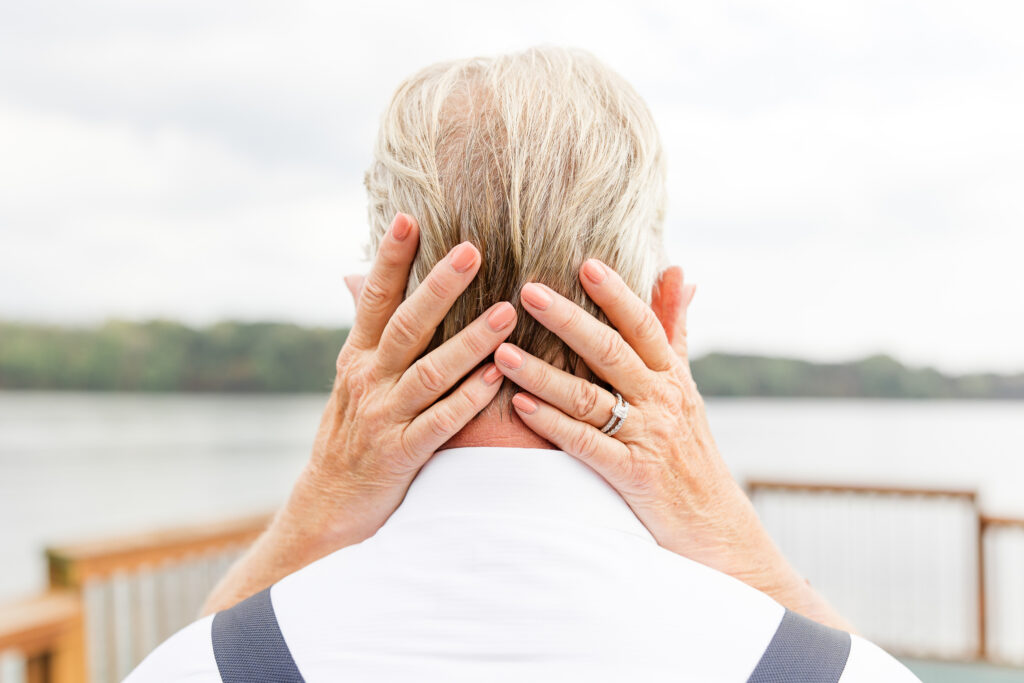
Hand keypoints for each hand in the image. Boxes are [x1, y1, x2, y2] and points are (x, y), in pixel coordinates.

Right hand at [203, 213, 515, 612]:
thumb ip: (368, 334)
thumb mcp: (353, 381)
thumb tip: (359, 278)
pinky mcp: (400, 454)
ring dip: (469, 341)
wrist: (328, 509)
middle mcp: (367, 381)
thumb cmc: (351, 437)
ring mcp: (382, 418)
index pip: (373, 298)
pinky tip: (496, 378)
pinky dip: (467, 399)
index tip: (410, 219)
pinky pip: (440, 423)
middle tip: (473, 251)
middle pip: (405, 325)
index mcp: (357, 358)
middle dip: (439, 287)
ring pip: (430, 372)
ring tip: (507, 313)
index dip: (390, 259)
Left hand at [496, 258, 850, 629]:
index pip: (644, 325)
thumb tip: (678, 272)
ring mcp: (647, 438)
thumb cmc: (690, 451)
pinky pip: (586, 445)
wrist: (714, 526)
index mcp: (672, 377)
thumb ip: (675, 329)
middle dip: (569, 321)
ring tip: (502, 350)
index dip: (616, 294)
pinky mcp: (632, 476)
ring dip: (543, 373)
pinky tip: (520, 406)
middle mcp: (662, 401)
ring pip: (589, 398)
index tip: (585, 263)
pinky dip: (552, 424)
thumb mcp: (686, 387)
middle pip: (611, 353)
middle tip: (528, 291)